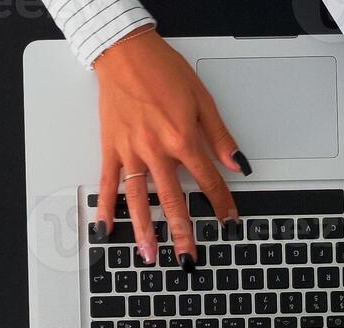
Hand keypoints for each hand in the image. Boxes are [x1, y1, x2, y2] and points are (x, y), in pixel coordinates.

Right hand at [94, 28, 246, 268]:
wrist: (126, 53)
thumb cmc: (163, 70)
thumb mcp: (202, 100)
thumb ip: (219, 136)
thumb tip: (238, 163)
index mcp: (182, 138)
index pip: (208, 180)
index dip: (221, 204)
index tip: (228, 222)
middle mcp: (156, 149)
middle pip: (172, 200)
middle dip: (183, 233)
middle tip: (188, 259)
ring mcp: (131, 151)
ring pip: (138, 200)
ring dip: (144, 231)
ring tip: (150, 256)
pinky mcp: (111, 148)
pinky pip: (108, 184)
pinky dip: (106, 208)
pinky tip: (107, 230)